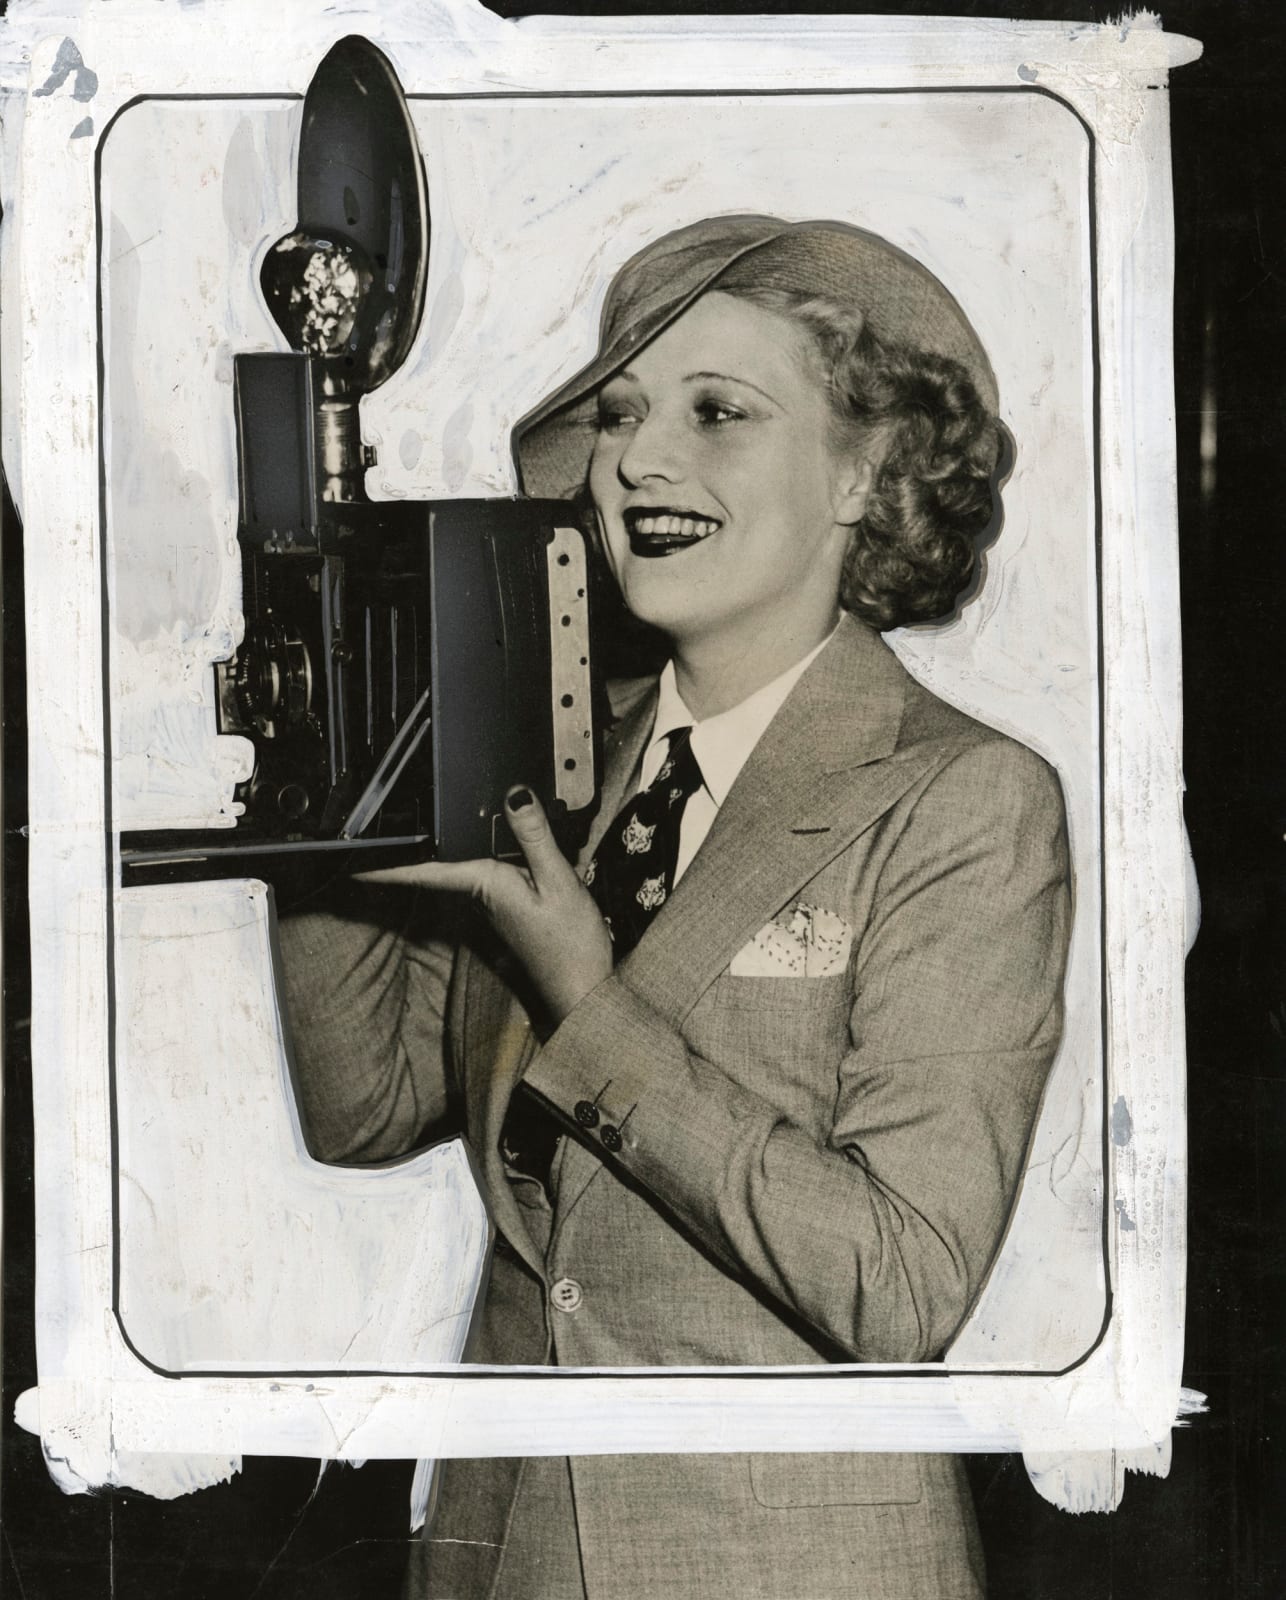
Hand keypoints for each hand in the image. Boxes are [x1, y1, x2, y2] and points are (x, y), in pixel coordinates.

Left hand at [356, 787, 612, 1023]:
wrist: (584, 989)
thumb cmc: (571, 946)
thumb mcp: (559, 881)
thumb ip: (535, 837)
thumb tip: (514, 795)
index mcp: (484, 885)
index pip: (421, 870)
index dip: (382, 865)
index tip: (347, 859)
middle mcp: (481, 896)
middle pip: (438, 864)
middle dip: (409, 847)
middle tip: (376, 826)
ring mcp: (494, 905)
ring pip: (461, 867)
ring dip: (441, 849)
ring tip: (416, 828)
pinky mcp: (510, 909)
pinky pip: (486, 874)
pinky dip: (478, 854)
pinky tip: (490, 842)